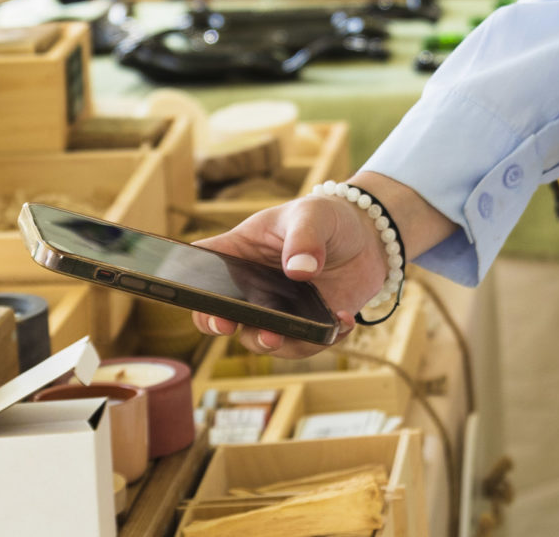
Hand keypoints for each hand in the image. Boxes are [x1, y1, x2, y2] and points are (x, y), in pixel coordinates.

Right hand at [189, 196, 381, 356]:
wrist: (368, 238)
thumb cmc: (327, 217)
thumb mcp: (314, 214)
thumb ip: (304, 236)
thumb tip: (300, 270)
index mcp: (240, 252)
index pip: (201, 267)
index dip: (190, 284)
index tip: (198, 296)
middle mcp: (251, 287)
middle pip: (221, 313)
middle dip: (221, 323)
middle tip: (229, 325)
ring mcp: (276, 310)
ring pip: (260, 338)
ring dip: (273, 342)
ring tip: (296, 332)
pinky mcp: (304, 326)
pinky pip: (303, 344)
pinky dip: (321, 339)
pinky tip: (343, 321)